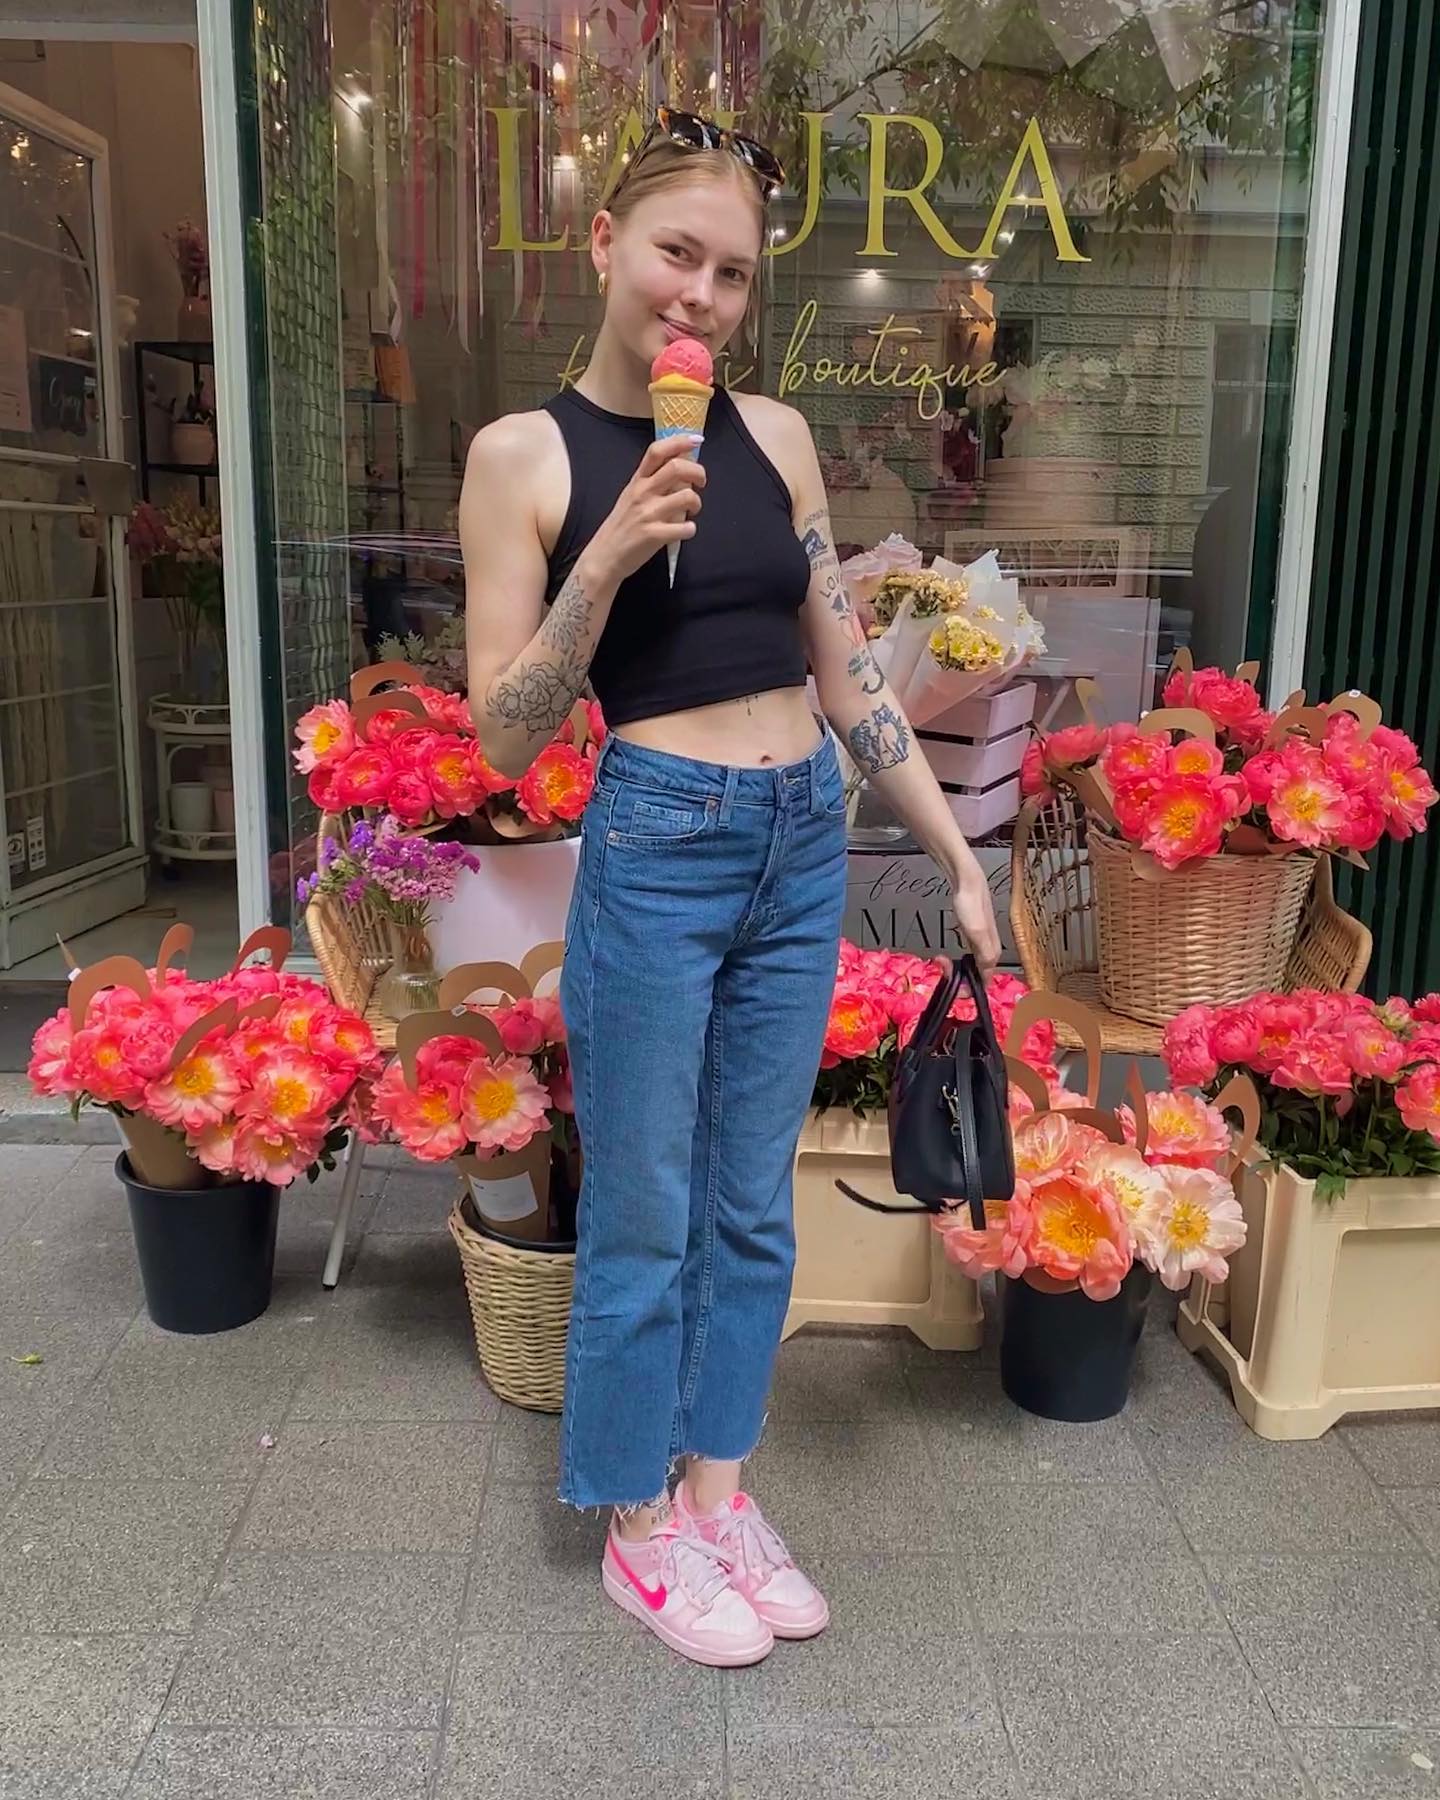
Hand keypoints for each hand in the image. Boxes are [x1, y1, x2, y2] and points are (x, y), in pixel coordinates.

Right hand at [586, 434, 706, 585]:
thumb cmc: (621, 526)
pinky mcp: (654, 536)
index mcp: (637, 481)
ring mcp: (648, 514)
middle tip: (701, 482)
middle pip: (677, 468)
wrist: (604, 556)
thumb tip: (679, 469)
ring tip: (692, 510)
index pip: (657, 451)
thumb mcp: (630, 496)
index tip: (696, 440)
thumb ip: (651, 482)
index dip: (679, 441)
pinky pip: (685, 528)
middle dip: (698, 472)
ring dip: (697, 503)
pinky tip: (684, 531)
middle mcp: (642, 493)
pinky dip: (690, 529)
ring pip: (687, 496)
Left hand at [948, 845, 1001, 974]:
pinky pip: (967, 956)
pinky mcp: (973, 934)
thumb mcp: (976, 932)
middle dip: (960, 978)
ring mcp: (982, 941)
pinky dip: (956, 961)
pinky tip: (947, 956)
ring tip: (941, 961)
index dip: (970, 989)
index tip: (954, 987)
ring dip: (956, 969)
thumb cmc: (971, 903)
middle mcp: (990, 949)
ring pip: (971, 966)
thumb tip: (987, 975)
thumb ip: (983, 954)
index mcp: (992, 951)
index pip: (985, 981)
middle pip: (978, 975)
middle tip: (943, 967)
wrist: (966, 881)